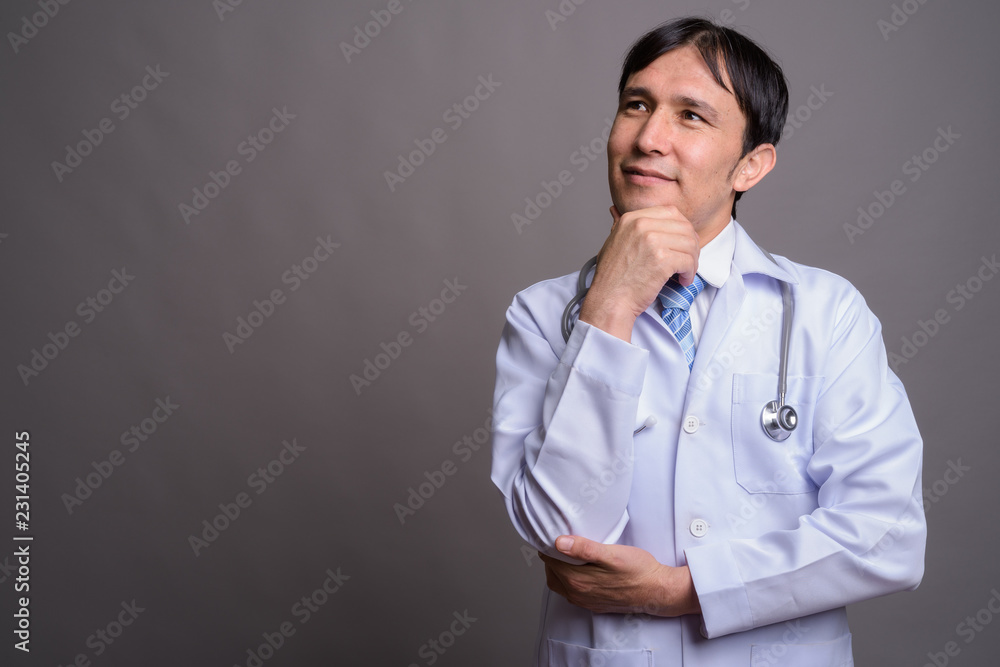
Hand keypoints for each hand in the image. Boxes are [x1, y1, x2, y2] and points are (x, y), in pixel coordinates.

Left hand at [538, 535, 700, 616]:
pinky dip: (570, 580)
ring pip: (561, 585)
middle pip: (552, 574)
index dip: (548, 547)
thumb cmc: (639, 571)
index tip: (550, 535)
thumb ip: (584, 549)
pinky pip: (573, 593)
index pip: (550, 561)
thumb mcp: (612, 554)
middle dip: (551, 558)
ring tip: (568, 554)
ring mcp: (586, 601)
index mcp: (578, 580)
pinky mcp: (595, 604)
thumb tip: (559, 543)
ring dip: (559, 570)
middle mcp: (578, 594)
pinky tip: (581, 570)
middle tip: (557, 542)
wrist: (658, 591)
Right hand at [578, 205, 699, 340]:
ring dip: (692, 261)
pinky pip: (688, 261)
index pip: (670, 212)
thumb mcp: (614, 242)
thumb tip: (626, 214)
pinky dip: (689, 273)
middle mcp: (641, 225)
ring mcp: (652, 241)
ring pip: (690, 244)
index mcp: (631, 219)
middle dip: (691, 245)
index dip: (682, 228)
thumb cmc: (612, 278)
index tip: (682, 243)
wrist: (609, 300)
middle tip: (688, 260)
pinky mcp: (662, 259)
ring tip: (685, 273)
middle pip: (684, 227)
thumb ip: (627, 227)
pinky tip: (682, 280)